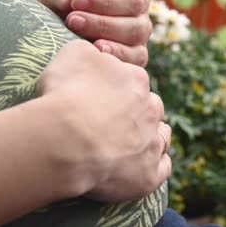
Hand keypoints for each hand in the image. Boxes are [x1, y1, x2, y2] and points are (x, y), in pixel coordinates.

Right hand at [37, 40, 170, 201]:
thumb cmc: (64, 93)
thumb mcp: (72, 54)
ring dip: (149, 137)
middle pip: (149, 107)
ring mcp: (152, 142)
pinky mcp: (148, 174)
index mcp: (135, 79)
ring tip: (126, 144)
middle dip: (135, 111)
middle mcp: (151, 109)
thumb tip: (96, 53)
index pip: (132, 79)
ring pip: (161, 137)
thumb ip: (90, 52)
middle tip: (108, 120)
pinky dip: (152, 167)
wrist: (64, 138)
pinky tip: (138, 167)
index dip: (114, 87)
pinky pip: (161, 169)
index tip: (97, 95)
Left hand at [38, 0, 151, 65]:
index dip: (105, 1)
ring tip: (79, 42)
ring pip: (133, 50)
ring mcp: (136, 48)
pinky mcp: (128, 69)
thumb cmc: (59, 5)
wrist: (51, 32)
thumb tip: (69, 0)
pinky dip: (109, 65)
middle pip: (134, 27)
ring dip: (104, 46)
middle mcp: (140, 22)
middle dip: (101, 24)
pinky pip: (127, 69)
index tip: (77, 2)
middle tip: (72, 21)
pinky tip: (91, 60)